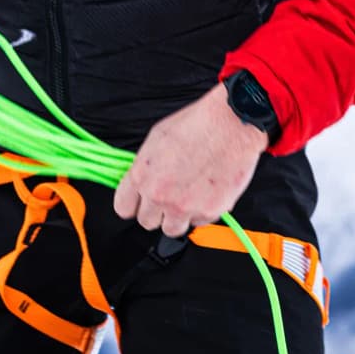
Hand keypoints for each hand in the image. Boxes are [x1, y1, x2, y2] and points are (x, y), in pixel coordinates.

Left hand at [113, 83, 267, 236]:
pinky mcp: (208, 212)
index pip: (123, 208)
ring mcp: (183, 207)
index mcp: (142, 175)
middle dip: (156, 212)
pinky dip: (203, 211)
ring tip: (188, 197)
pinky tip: (207, 191)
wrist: (230, 124)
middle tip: (169, 197)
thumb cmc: (197, 125)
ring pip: (172, 229)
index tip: (140, 203)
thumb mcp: (157, 139)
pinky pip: (199, 222)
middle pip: (147, 222)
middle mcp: (160, 195)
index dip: (133, 205)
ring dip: (178, 217)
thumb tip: (141, 182)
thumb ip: (145, 168)